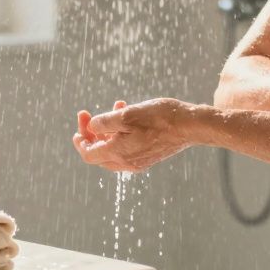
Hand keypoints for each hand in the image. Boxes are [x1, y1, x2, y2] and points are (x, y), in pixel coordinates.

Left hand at [71, 98, 195, 172]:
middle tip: (89, 115)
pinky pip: (127, 147)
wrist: (189, 126)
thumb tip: (92, 128)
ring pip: (113, 148)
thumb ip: (104, 123)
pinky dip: (122, 132)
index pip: (88, 154)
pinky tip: (129, 115)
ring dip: (109, 129)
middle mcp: (126, 163)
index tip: (80, 125)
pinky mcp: (148, 156)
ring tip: (116, 106)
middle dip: (92, 133)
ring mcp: (138, 161)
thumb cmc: (159, 118)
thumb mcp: (126, 115)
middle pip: (99, 153)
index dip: (80, 141)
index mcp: (118, 154)